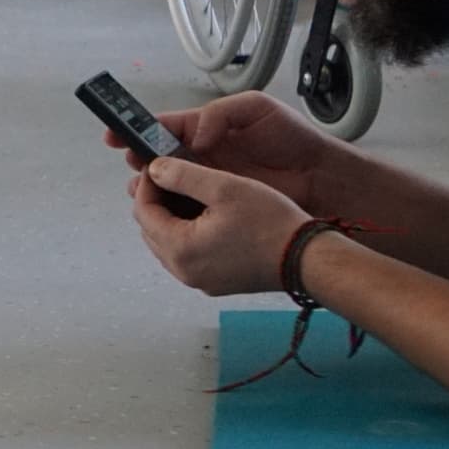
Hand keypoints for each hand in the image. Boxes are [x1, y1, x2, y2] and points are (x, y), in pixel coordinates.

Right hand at [104, 88, 339, 214]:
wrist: (322, 179)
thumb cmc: (293, 139)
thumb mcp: (257, 107)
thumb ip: (219, 114)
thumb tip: (193, 135)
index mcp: (206, 129)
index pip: (164, 128)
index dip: (137, 130)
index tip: (115, 135)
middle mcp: (203, 156)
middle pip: (158, 159)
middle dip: (138, 160)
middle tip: (132, 165)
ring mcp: (210, 183)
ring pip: (168, 186)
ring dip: (150, 186)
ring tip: (141, 188)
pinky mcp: (220, 208)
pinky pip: (187, 209)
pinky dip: (170, 209)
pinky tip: (162, 210)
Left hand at [129, 155, 306, 297]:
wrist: (306, 259)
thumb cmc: (271, 223)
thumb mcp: (224, 187)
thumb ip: (183, 175)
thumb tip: (155, 169)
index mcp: (180, 248)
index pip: (143, 211)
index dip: (147, 184)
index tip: (158, 165)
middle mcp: (184, 271)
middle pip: (151, 230)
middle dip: (157, 201)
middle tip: (173, 176)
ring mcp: (199, 280)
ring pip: (168, 243)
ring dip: (172, 217)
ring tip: (191, 192)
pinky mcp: (215, 282)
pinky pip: (188, 255)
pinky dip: (188, 234)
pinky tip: (207, 215)